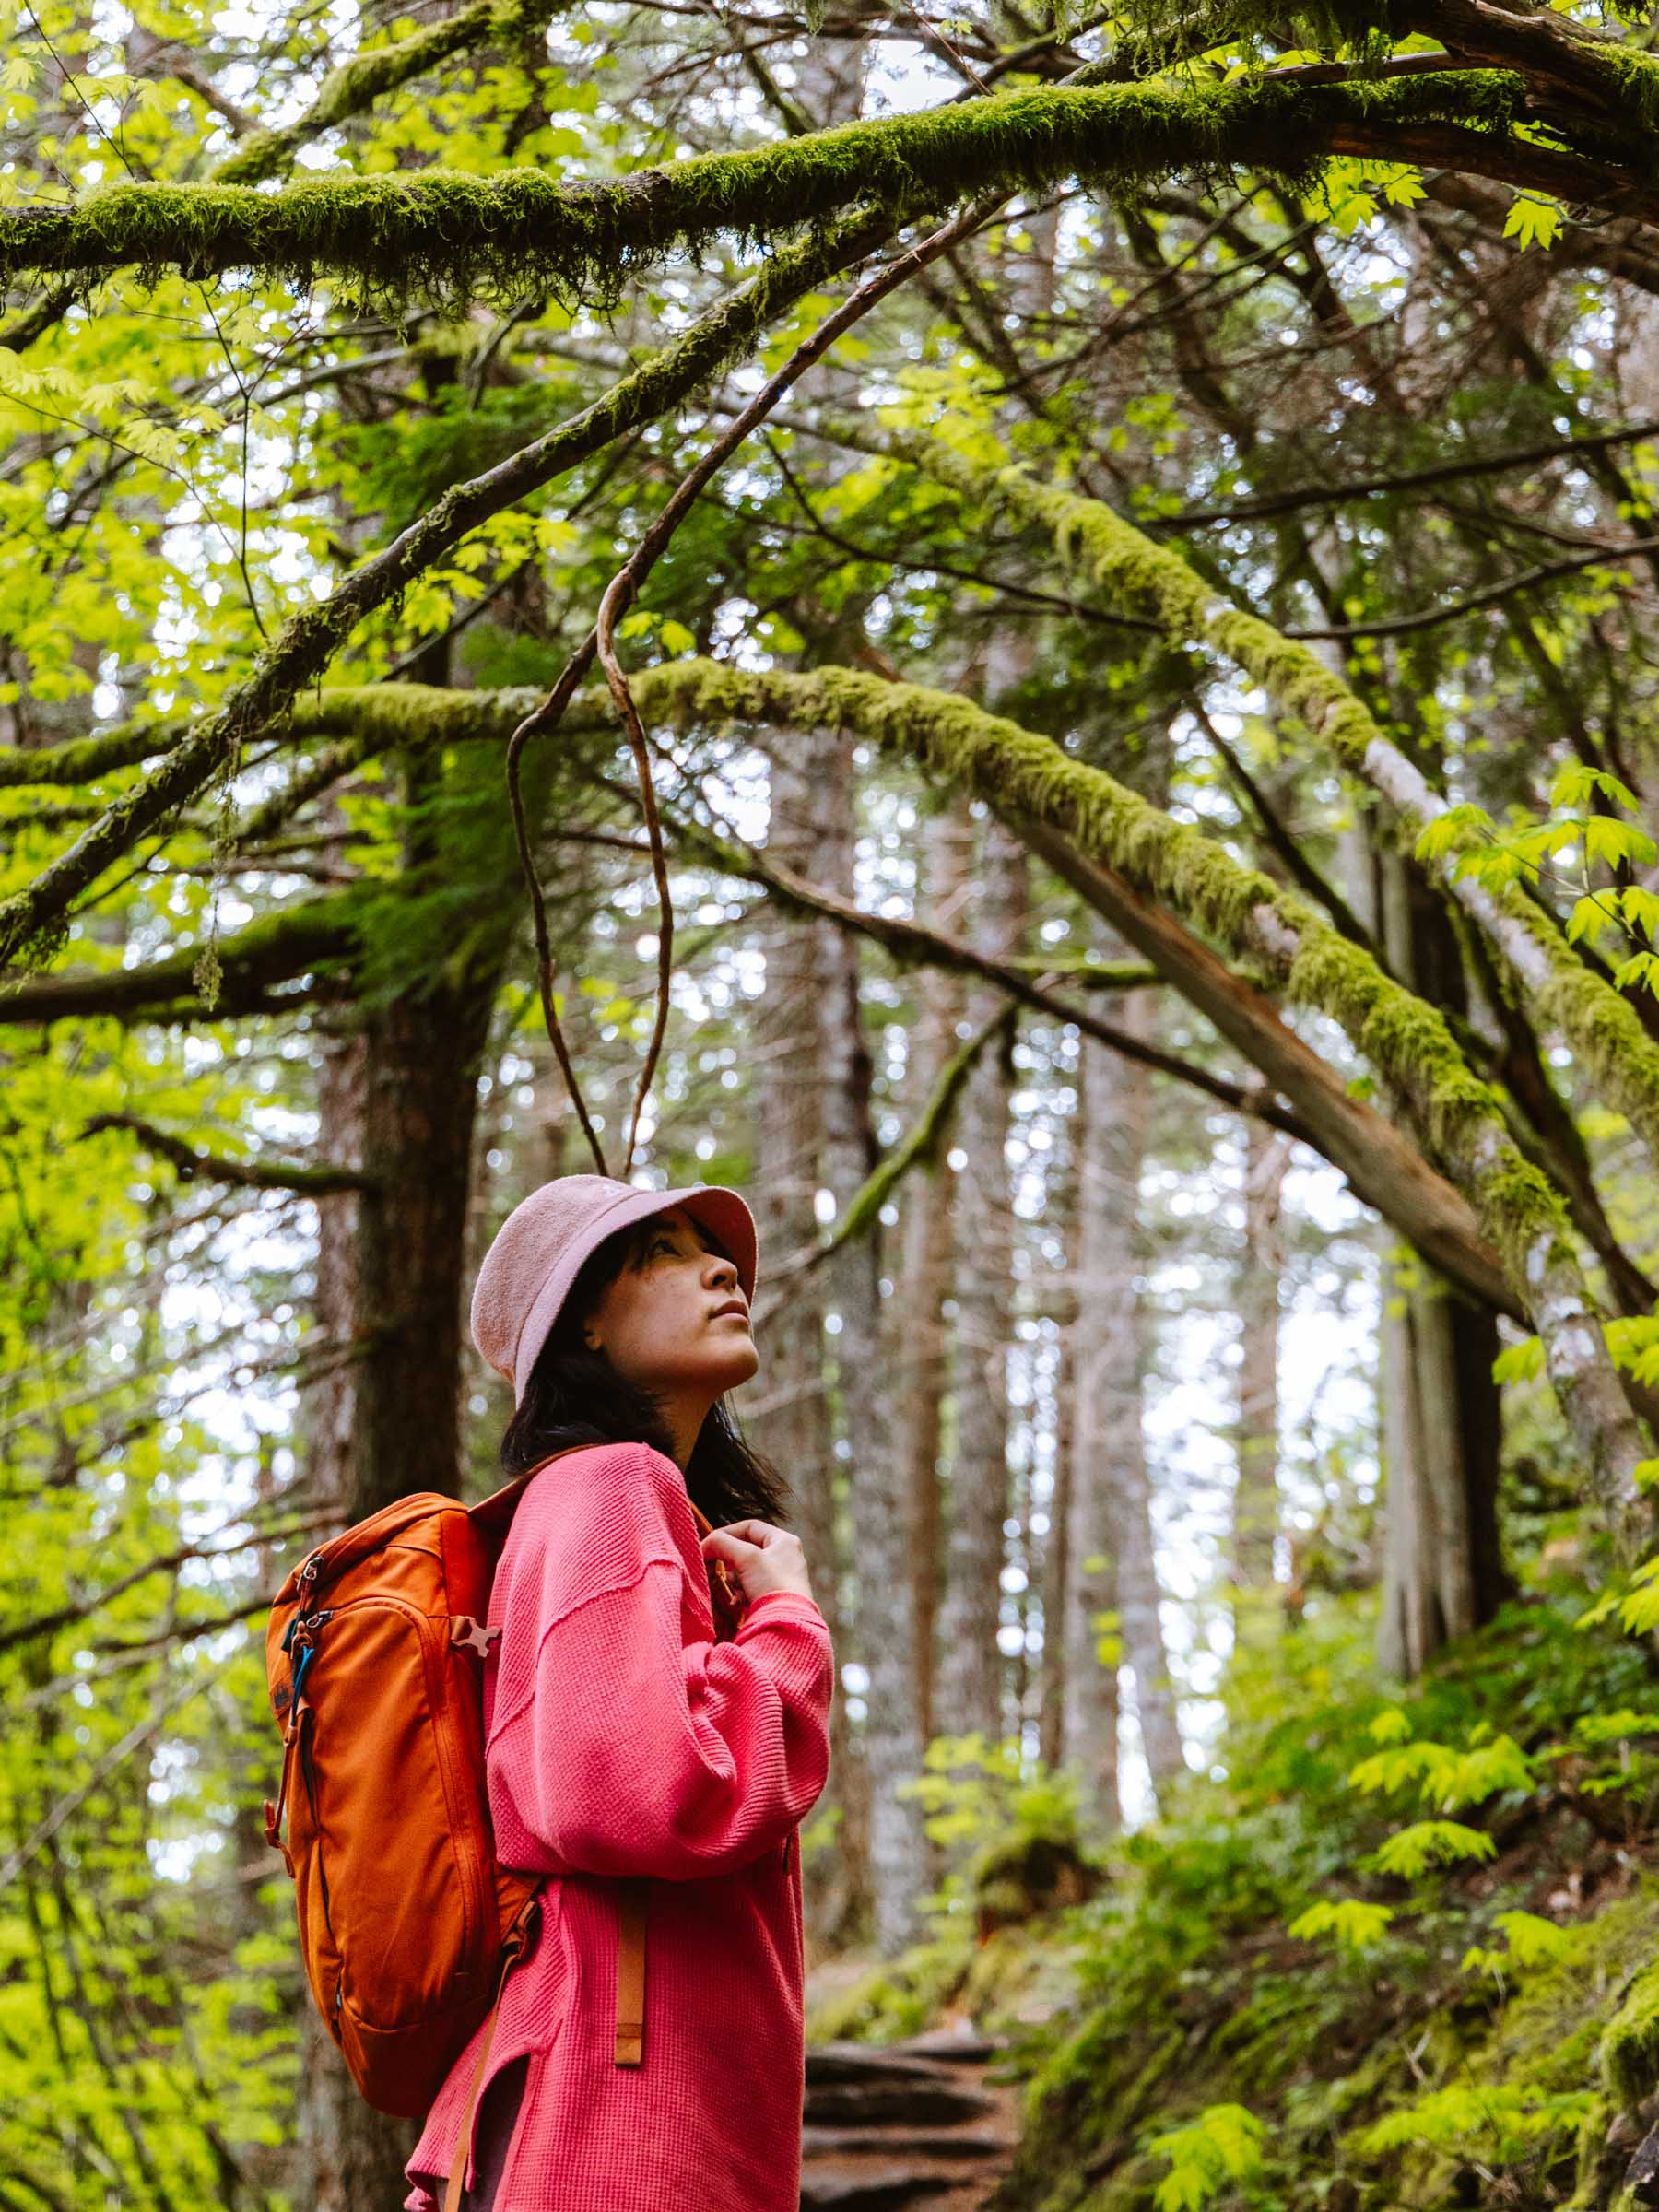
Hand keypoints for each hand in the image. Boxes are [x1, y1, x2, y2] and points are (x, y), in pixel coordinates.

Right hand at [700, 1519, 814, 1606]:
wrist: (787, 1624)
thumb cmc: (772, 1585)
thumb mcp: (746, 1557)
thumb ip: (722, 1544)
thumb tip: (704, 1544)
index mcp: (784, 1541)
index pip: (749, 1527)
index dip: (727, 1533)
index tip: (709, 1545)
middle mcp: (785, 1557)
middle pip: (745, 1550)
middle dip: (729, 1560)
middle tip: (715, 1567)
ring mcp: (780, 1578)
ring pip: (745, 1570)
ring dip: (734, 1579)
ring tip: (734, 1589)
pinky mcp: (774, 1597)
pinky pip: (749, 1588)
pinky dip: (740, 1592)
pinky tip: (738, 1601)